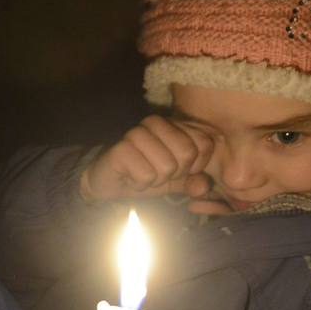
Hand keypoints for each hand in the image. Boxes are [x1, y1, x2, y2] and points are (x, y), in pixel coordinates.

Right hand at [80, 115, 214, 202]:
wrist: (106, 181)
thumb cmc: (143, 175)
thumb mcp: (175, 180)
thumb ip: (193, 181)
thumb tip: (204, 187)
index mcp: (172, 123)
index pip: (204, 143)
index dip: (195, 166)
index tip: (177, 170)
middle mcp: (155, 122)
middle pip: (188, 153)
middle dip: (174, 173)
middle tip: (156, 172)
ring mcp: (136, 133)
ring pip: (167, 166)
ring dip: (155, 180)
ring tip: (142, 174)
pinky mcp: (121, 149)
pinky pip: (147, 176)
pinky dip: (139, 184)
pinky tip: (129, 177)